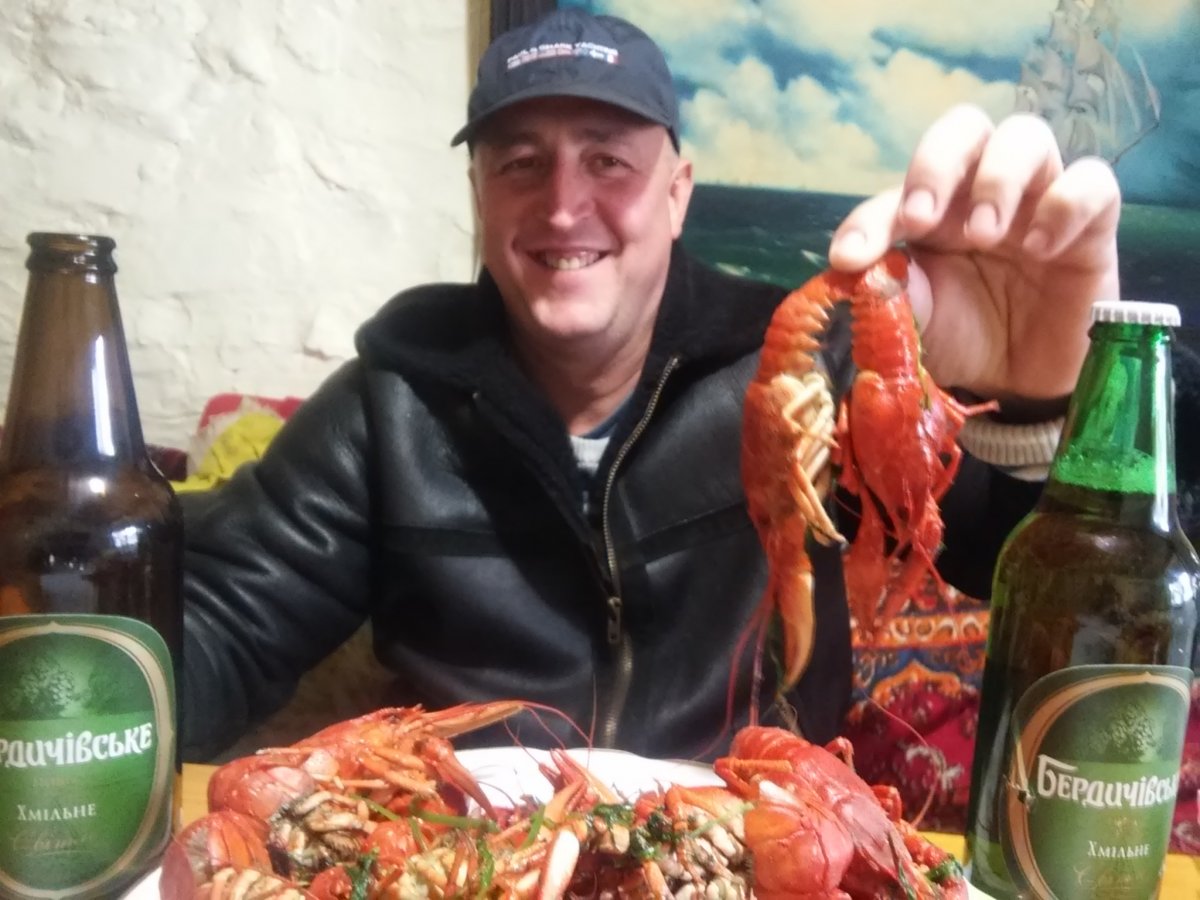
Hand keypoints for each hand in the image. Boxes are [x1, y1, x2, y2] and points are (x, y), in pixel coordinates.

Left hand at [827, 104, 1119, 408]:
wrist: (1021, 382)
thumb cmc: (963, 337)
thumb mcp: (918, 324)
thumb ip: (891, 295)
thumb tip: (857, 271)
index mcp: (930, 211)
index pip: (895, 193)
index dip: (868, 222)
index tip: (850, 258)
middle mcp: (981, 191)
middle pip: (964, 128)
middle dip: (935, 163)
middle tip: (920, 219)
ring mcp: (1037, 200)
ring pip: (1027, 136)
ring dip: (998, 179)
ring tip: (984, 234)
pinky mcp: (1092, 224)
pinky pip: (1092, 183)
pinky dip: (1066, 205)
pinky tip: (1043, 249)